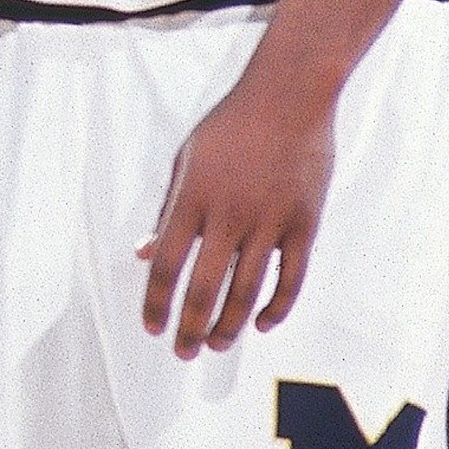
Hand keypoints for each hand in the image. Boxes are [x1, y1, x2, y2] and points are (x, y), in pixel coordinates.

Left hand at [139, 74, 336, 358]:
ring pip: (248, 291)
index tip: (152, 328)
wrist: (289, 96)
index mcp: (193, 198)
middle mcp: (229, 214)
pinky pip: (291, 278)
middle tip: (184, 352)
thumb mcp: (186, 160)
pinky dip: (277, 306)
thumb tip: (144, 252)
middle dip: (191, 327)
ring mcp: (269, 221)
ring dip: (230, 326)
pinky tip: (262, 323)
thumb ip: (167, 210)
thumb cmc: (231, 125)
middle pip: (205, 288)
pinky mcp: (304, 223)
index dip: (156, 301)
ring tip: (217, 345)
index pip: (165, 264)